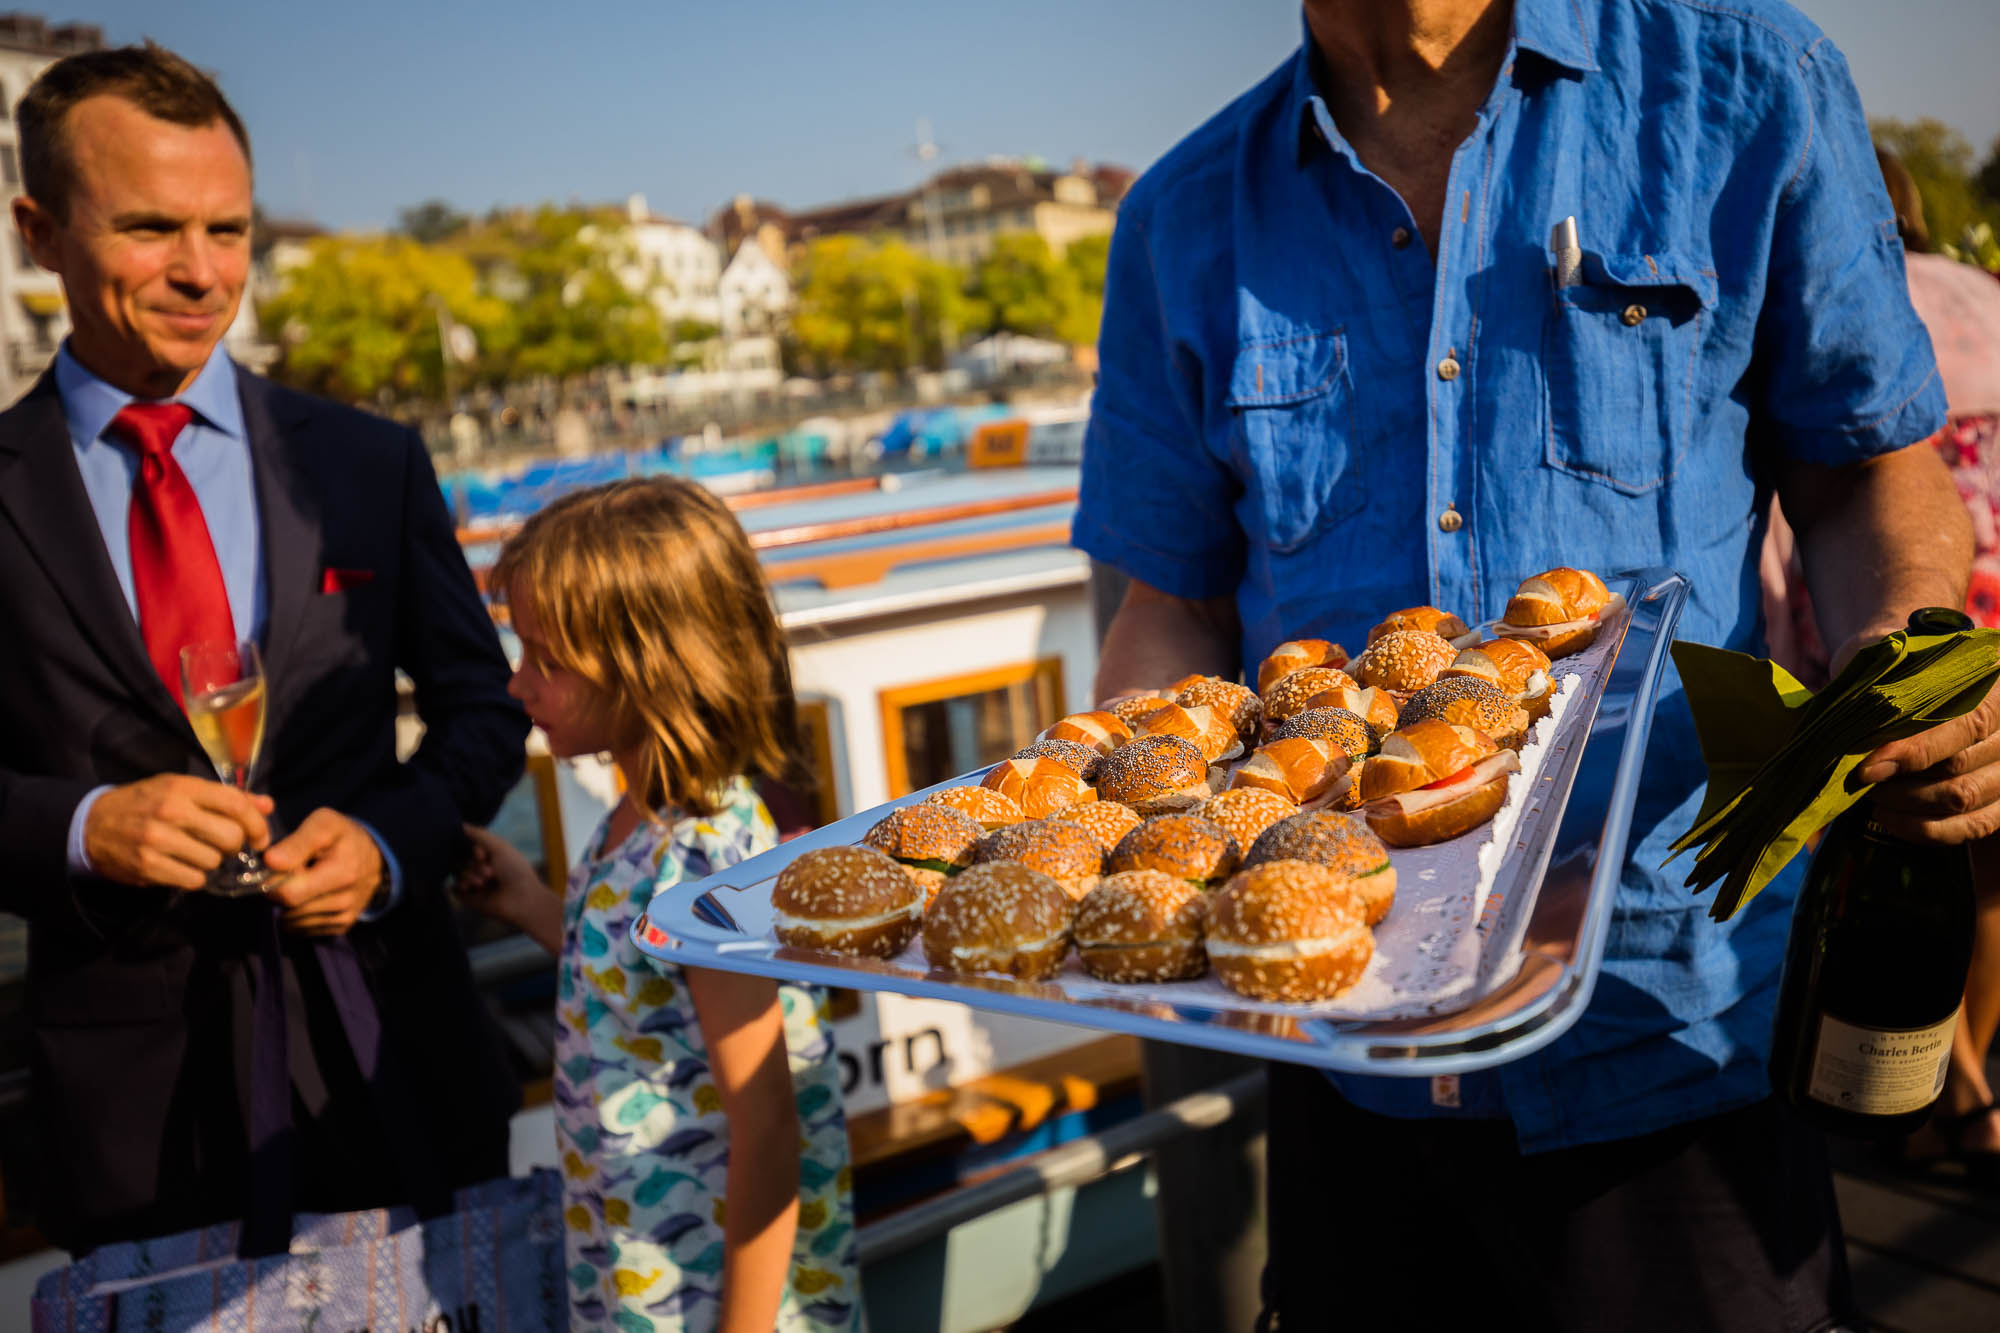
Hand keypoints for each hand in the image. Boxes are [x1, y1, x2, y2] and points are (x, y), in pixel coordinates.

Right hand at [84, 775, 273, 889]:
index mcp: (183, 787)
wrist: (92, 825)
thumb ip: (226, 798)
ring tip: (199, 855)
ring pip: (213, 861)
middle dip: (235, 846)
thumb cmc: (146, 804)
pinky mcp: (147, 866)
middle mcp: (171, 811)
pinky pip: (193, 880)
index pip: (236, 804)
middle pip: (230, 836)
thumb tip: (268, 805)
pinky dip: (194, 878)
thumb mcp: (182, 790)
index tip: (260, 837)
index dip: (257, 824)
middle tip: (226, 847)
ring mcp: (157, 839)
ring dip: (213, 863)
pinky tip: (184, 867)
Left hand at [263, 808, 384, 934]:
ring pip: (293, 922)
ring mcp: (343, 916)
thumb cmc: (343, 837)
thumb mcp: (325, 823)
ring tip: (300, 883)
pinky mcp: (341, 927)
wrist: (375, 858)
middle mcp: (345, 900)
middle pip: (289, 909)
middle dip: (279, 893)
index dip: (273, 880)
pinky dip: (297, 915)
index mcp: (342, 872)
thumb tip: (270, 861)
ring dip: (286, 905)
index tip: (278, 865)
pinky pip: (303, 929)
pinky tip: (307, 896)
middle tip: (288, 874)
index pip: (289, 893)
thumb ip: (297, 842)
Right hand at [458, 824, 549, 926]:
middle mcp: (482, 869)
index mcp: (492, 856)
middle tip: (490, 873)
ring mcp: (475, 884)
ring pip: (457, 872)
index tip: (482, 855)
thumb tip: (461, 825)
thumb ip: (480, 835)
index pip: (471, 847)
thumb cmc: (515, 871)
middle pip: (462, 859)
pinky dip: (460, 886)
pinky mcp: (470, 898)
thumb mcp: (499, 847)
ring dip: (468, 875)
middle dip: (474, 865)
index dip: (474, 850)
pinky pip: (454, 888)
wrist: (521, 899)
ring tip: (483, 883)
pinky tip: (470, 888)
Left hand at [1837, 627, 1999, 844]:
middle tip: (1861, 781)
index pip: (1965, 724)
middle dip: (1902, 781)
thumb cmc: (1906, 670)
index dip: (1914, 751)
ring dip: (1908, 805)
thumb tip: (1854, 728)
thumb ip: (1886, 687)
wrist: (1927, 679)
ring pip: (1965, 799)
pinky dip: (1926, 830)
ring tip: (1871, 796)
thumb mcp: (1898, 664)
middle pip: (1961, 767)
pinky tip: (1888, 817)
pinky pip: (1974, 826)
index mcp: (1993, 687)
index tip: (1867, 768)